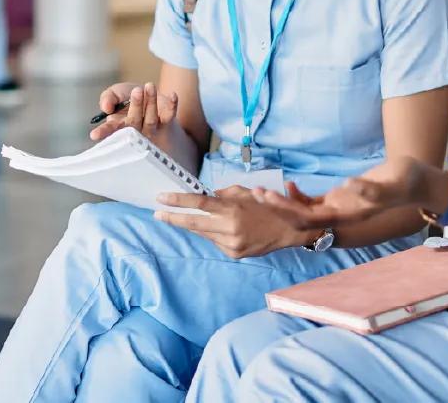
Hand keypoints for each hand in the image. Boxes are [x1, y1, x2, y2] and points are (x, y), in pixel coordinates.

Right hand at [89, 82, 178, 144]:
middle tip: (137, 91)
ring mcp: (151, 128)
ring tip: (149, 86)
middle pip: (133, 122)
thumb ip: (108, 97)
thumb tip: (106, 107)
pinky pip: (169, 116)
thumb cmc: (131, 98)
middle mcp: (135, 129)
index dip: (103, 132)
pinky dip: (172, 105)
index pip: (110, 130)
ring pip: (150, 118)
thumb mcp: (117, 93)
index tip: (94, 134)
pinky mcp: (166, 122)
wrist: (153, 98)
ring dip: (151, 102)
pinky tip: (173, 95)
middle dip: (135, 106)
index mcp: (120, 125)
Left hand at [154, 186, 316, 257]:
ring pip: (204, 234)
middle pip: (194, 223)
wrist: (289, 231)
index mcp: (232, 209)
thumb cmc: (266, 206)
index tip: (161, 198)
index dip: (178, 201)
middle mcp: (230, 228)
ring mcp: (231, 244)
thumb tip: (202, 196)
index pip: (199, 204)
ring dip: (195, 225)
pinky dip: (213, 234)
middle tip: (158, 213)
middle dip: (173, 218)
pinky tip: (220, 229)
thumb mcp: (245, 193)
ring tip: (190, 218)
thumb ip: (222, 194)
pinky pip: (215, 242)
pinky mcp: (234, 254)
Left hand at [260, 156, 438, 229]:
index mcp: (348, 215)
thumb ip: (372, 190)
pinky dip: (299, 197)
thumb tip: (348, 187)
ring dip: (283, 204)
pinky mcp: (340, 201)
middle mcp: (340, 216)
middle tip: (256, 193)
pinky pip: (314, 204)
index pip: (309, 219)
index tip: (268, 198)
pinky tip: (289, 184)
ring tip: (262, 191)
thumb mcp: (392, 183)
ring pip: (304, 213)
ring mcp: (339, 210)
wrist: (419, 182)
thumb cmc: (406, 182)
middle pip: (300, 219)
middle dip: (277, 208)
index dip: (286, 211)